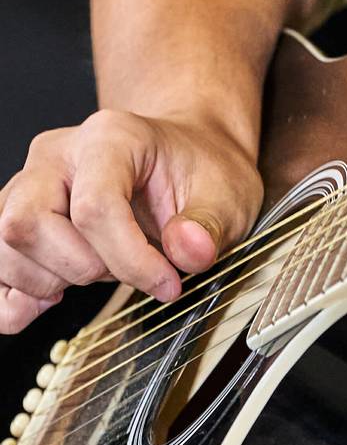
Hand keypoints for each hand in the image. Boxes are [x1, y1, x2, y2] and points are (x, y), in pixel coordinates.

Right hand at [0, 109, 263, 333]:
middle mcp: (60, 155)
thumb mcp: (227, 196)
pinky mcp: (21, 214)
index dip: (130, 260)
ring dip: (47, 280)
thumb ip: (208, 226)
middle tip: (126, 271)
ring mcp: (32, 183)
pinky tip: (38, 306)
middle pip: (27, 222)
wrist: (187, 156)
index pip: (94, 207)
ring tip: (99, 273)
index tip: (168, 284)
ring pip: (3, 243)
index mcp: (111, 138)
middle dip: (79, 267)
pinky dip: (9, 295)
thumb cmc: (201, 170)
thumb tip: (188, 251)